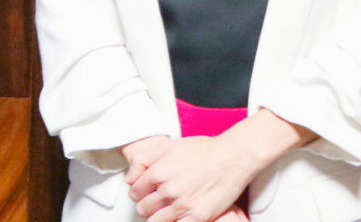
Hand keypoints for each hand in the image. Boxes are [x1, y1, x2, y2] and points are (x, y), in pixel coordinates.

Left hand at [126, 111, 308, 221]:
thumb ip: (142, 160)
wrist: (231, 157)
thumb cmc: (201, 150)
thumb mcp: (167, 146)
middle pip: (143, 209)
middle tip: (154, 201)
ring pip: (155, 221)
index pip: (134, 192)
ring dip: (157, 216)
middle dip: (146, 205)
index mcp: (157, 173)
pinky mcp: (198, 217)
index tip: (145, 192)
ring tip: (165, 209)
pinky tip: (177, 216)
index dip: (138, 192)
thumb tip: (129, 179)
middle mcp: (168, 191)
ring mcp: (183, 205)